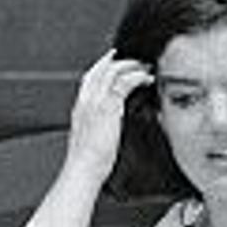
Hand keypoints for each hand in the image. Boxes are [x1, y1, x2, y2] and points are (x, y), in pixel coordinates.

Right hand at [64, 52, 153, 178]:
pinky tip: (146, 79)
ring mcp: (97, 101)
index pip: (89, 78)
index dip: (101, 65)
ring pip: (114, 72)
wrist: (84, 168)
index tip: (111, 59)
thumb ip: (96, 126)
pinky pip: (125, 82)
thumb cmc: (87, 161)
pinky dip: (137, 76)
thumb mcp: (89, 138)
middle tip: (134, 60)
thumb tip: (107, 126)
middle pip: (100, 70)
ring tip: (145, 68)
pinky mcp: (110, 106)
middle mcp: (87, 100)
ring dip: (131, 66)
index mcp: (80, 107)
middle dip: (118, 61)